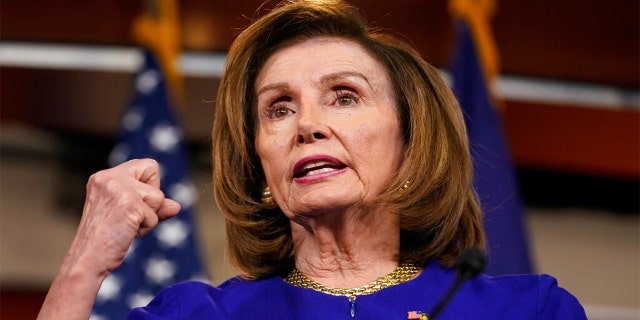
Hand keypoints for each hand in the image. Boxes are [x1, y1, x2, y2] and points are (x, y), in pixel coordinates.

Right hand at [37, 158, 180, 319]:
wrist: (88, 260)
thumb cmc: (106, 239)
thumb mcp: (130, 215)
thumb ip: (153, 206)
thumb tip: (176, 206)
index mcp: (104, 177)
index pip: (146, 165)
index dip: (149, 185)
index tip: (133, 204)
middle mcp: (108, 177)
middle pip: (153, 169)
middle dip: (151, 198)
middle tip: (129, 216)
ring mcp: (118, 189)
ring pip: (158, 197)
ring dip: (148, 217)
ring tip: (126, 226)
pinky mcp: (129, 204)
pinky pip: (154, 216)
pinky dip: (146, 228)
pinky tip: (126, 233)